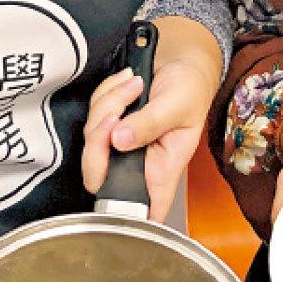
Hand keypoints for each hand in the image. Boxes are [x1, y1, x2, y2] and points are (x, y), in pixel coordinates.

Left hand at [82, 20, 221, 222]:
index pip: (144, 211)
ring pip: (92, 137)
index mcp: (162, 170)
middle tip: (116, 112)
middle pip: (98, 174)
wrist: (182, 62)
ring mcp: (119, 144)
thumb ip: (150, 123)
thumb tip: (119, 139)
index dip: (126, 219)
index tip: (113, 206)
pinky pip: (92, 113)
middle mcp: (138, 162)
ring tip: (134, 85)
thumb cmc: (191, 89)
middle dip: (98, 140)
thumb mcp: (177, 105)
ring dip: (108, 104)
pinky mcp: (107, 124)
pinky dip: (105, 93)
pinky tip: (127, 83)